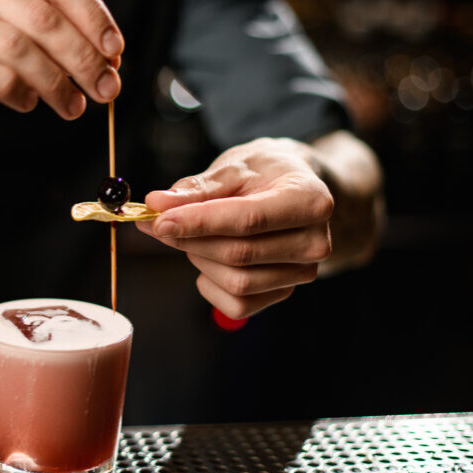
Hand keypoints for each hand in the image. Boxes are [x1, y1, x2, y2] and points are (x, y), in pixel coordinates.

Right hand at [0, 0, 123, 131]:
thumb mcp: (10, 36)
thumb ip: (52, 38)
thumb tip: (109, 63)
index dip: (93, 16)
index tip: (115, 52)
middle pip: (41, 15)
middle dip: (82, 57)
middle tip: (105, 90)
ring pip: (16, 46)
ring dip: (55, 82)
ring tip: (72, 107)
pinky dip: (16, 92)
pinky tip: (27, 105)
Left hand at [136, 137, 333, 318]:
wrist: (294, 190)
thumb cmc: (265, 174)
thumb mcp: (235, 167)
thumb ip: (198, 188)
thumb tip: (157, 204)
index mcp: (311, 201)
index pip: (247, 220)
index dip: (198, 222)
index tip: (159, 220)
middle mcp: (314, 242)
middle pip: (238, 254)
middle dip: (190, 240)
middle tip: (158, 223)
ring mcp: (303, 273)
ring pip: (236, 282)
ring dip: (201, 259)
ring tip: (196, 234)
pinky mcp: (284, 293)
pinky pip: (237, 304)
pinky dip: (211, 283)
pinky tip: (210, 259)